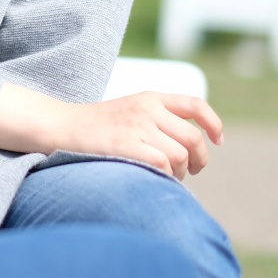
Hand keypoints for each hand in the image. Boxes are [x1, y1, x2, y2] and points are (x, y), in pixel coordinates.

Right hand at [57, 92, 223, 180]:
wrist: (60, 127)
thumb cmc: (97, 128)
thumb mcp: (130, 112)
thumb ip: (158, 120)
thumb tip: (191, 149)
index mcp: (150, 97)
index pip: (195, 105)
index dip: (213, 124)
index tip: (217, 141)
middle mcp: (147, 108)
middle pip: (193, 138)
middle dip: (199, 160)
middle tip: (192, 172)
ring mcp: (136, 126)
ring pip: (180, 155)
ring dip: (180, 173)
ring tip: (167, 177)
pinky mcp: (125, 145)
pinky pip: (162, 165)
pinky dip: (164, 177)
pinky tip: (155, 180)